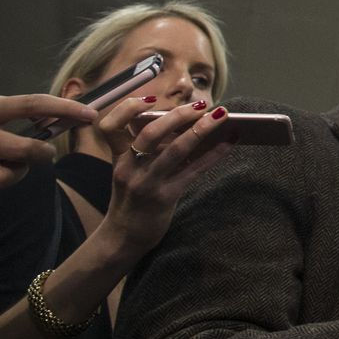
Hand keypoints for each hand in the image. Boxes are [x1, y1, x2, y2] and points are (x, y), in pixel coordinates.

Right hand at [0, 94, 96, 189]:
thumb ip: (5, 115)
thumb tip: (53, 119)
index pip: (33, 104)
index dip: (65, 108)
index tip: (91, 114)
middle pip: (24, 150)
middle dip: (43, 155)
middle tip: (46, 154)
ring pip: (5, 178)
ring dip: (15, 176)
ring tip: (10, 168)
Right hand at [90, 97, 234, 258]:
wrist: (122, 238)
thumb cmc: (131, 198)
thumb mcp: (131, 171)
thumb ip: (148, 149)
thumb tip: (184, 122)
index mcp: (118, 157)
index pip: (110, 126)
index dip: (127, 109)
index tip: (151, 100)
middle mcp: (130, 168)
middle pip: (151, 133)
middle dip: (179, 115)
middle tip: (201, 105)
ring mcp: (147, 183)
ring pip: (175, 150)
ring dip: (201, 130)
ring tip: (221, 116)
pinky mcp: (165, 198)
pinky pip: (193, 171)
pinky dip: (213, 154)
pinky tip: (229, 143)